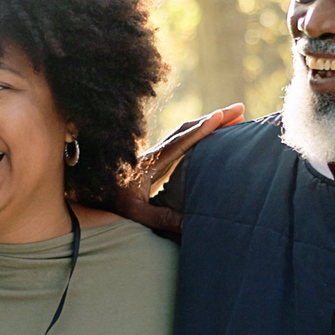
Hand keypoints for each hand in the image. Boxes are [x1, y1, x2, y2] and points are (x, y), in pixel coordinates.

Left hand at [109, 104, 244, 234]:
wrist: (93, 193)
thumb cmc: (113, 203)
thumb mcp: (135, 214)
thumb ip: (160, 218)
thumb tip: (190, 225)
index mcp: (152, 162)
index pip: (180, 142)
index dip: (201, 129)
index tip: (221, 116)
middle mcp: (156, 152)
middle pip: (188, 129)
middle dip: (215, 118)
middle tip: (241, 109)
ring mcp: (157, 153)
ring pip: (186, 131)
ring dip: (210, 123)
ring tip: (234, 118)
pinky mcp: (158, 158)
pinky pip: (183, 140)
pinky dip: (200, 133)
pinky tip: (213, 135)